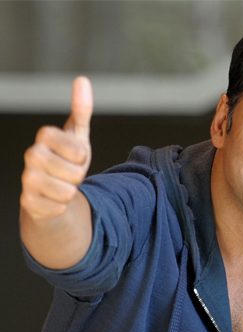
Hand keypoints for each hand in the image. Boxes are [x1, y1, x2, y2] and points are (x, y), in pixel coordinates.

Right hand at [20, 76, 92, 219]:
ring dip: (71, 192)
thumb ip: (82, 110)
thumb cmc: (67, 160)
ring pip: (67, 193)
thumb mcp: (78, 135)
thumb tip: (82, 81)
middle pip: (75, 174)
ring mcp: (27, 179)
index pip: (79, 150)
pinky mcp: (28, 201)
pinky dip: (62, 206)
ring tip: (62, 185)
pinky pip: (59, 208)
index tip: (76, 156)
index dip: (83, 157)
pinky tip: (52, 199)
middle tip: (69, 173)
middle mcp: (31, 155)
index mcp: (45, 136)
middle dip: (78, 176)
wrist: (52, 189)